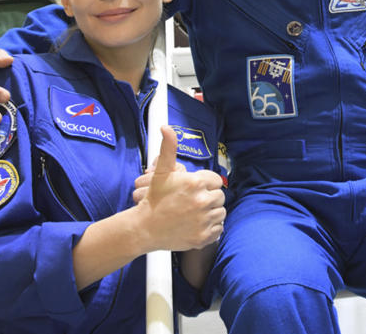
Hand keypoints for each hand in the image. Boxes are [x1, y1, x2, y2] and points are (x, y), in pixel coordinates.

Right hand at [135, 126, 224, 250]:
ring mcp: (203, 220)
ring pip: (221, 212)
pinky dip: (212, 228)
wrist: (145, 228)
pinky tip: (198, 224)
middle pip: (220, 196)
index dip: (206, 184)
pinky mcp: (203, 237)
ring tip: (196, 213)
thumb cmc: (154, 199)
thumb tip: (166, 128)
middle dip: (209, 198)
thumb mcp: (161, 172)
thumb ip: (168, 148)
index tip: (195, 190)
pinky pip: (219, 229)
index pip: (216, 180)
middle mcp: (202, 201)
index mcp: (195, 183)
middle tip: (194, 202)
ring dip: (212, 212)